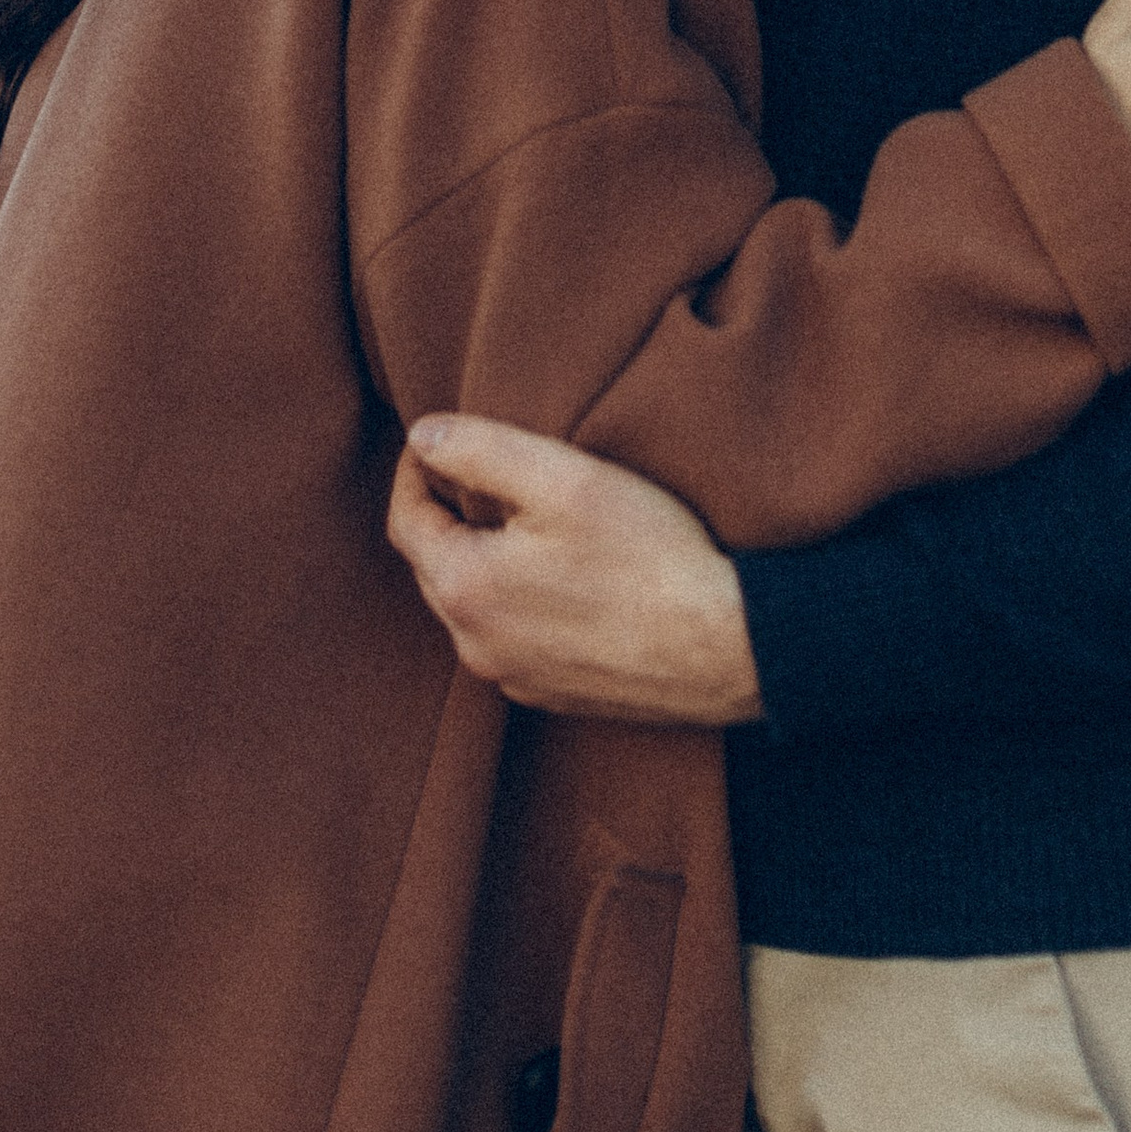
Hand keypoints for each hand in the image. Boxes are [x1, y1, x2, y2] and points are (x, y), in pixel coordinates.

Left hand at [386, 417, 764, 724]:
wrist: (725, 648)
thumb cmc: (647, 557)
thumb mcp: (562, 478)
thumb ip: (479, 450)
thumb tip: (420, 437)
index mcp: (465, 589)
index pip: (405, 521)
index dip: (416, 471)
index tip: (439, 441)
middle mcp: (476, 646)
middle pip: (436, 565)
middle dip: (449, 515)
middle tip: (486, 472)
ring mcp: (515, 678)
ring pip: (475, 605)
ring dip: (486, 560)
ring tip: (529, 520)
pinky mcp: (554, 695)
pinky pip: (513, 638)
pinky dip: (520, 602)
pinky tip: (565, 577)